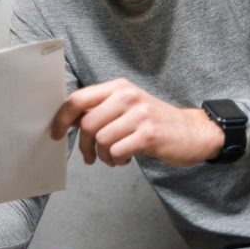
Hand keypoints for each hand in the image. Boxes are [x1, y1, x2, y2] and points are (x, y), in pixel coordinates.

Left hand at [51, 78, 223, 166]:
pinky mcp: (149, 135)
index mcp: (118, 87)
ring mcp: (139, 115)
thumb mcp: (127, 107)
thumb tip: (69, 120)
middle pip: (88, 124)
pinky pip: (117, 151)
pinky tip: (124, 159)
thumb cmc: (155, 122)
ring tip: (113, 158)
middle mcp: (128, 96)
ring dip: (103, 156)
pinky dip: (116, 160)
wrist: (193, 132)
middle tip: (90, 156)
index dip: (62, 118)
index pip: (78, 98)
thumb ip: (100, 110)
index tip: (56, 133)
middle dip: (85, 146)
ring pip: (102, 140)